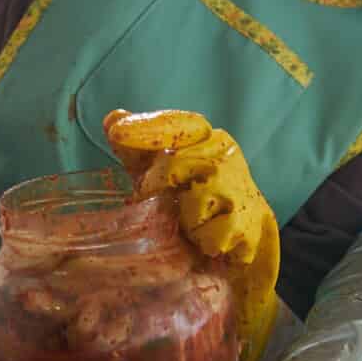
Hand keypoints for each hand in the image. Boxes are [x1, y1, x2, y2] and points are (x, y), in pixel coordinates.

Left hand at [104, 108, 282, 360]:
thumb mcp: (162, 173)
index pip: (175, 124)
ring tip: (193, 225)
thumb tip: (113, 117)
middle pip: (175, 163)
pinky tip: (210, 241)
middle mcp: (224, 152)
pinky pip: (211, 236)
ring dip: (185, 221)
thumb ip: (139, 149)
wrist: (245, 233)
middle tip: (152, 199)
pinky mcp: (248, 221)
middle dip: (156, 185)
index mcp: (203, 136)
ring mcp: (239, 185)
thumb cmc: (196, 197)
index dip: (145, 127)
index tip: (115, 132)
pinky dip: (204, 243)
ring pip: (194, 203)